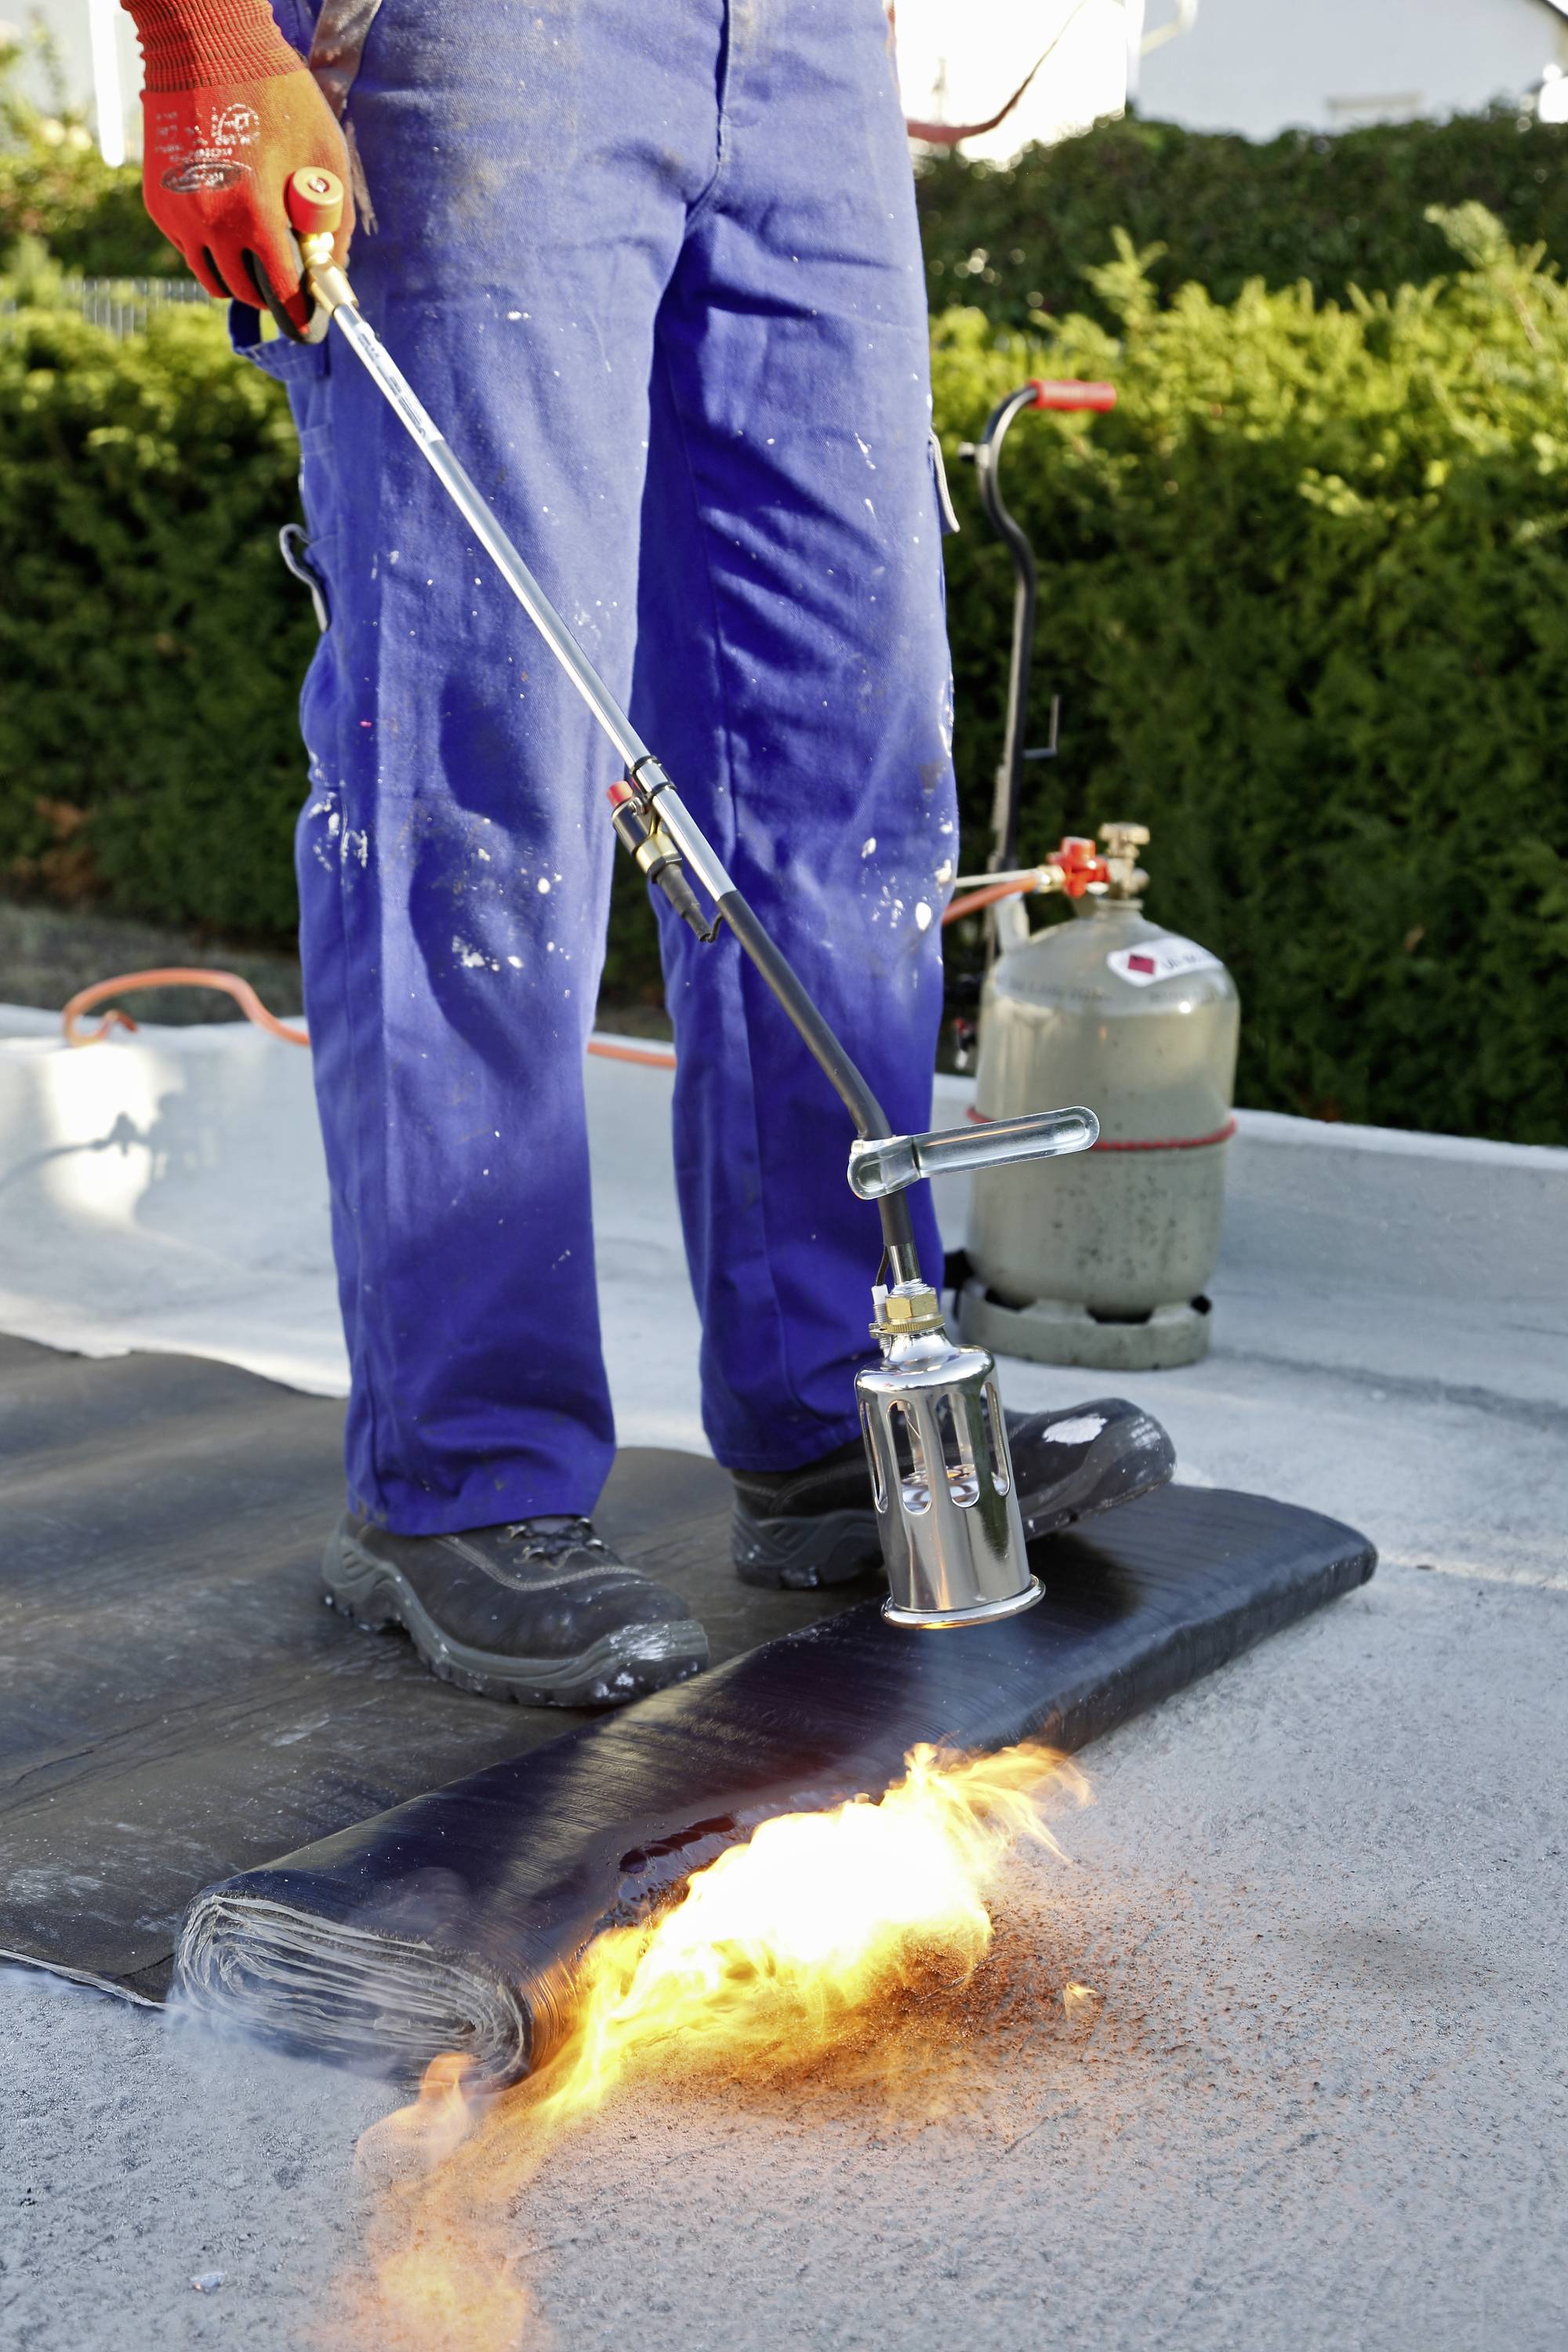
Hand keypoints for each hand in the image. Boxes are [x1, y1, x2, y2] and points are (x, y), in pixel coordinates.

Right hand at [136, 31, 351, 337]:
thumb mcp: (324, 154)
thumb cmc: (276, 94)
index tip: (310, 322)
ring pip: (212, 279)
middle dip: (271, 291)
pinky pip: (189, 250)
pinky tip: (226, 218)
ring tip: (256, 252)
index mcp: (255, 214)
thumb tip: (335, 268)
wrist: (205, 44)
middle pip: (246, 292)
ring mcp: (179, 215)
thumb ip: (334, 219)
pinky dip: (210, 248)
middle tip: (285, 276)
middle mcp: (211, 222)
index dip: (300, 311)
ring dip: (238, 276)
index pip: (281, 291)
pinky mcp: (158, 204)